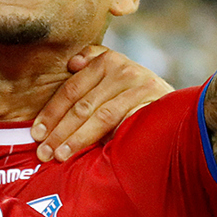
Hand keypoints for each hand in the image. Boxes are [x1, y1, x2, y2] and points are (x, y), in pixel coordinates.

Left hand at [31, 45, 172, 161]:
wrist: (179, 111)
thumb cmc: (135, 98)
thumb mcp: (114, 79)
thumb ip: (92, 68)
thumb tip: (70, 62)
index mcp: (107, 60)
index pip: (71, 89)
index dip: (51, 112)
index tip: (37, 133)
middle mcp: (122, 69)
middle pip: (81, 104)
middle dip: (59, 130)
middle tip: (43, 152)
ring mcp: (137, 85)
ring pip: (98, 116)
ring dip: (75, 138)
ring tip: (59, 156)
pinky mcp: (149, 103)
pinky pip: (119, 123)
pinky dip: (99, 139)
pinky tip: (85, 152)